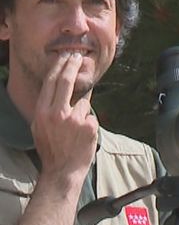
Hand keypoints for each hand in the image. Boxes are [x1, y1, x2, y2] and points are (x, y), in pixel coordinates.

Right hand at [31, 52, 97, 181]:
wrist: (62, 170)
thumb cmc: (51, 148)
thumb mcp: (40, 126)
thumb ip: (49, 108)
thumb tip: (59, 89)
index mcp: (42, 111)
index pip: (51, 82)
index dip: (60, 66)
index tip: (66, 56)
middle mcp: (57, 113)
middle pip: (66, 81)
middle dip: (73, 65)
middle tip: (79, 55)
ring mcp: (74, 119)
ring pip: (83, 103)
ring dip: (82, 112)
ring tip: (75, 130)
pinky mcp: (89, 126)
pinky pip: (91, 118)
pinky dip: (89, 125)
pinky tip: (83, 137)